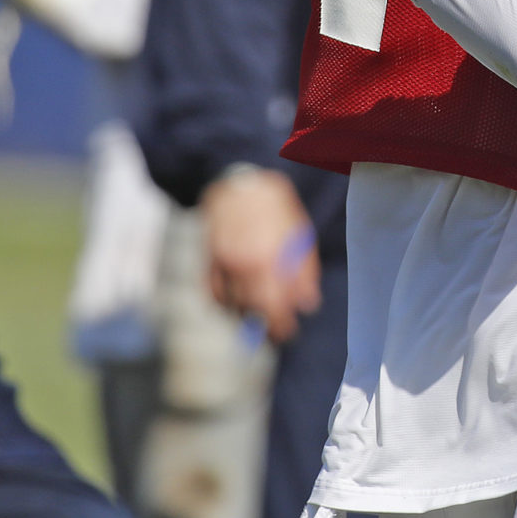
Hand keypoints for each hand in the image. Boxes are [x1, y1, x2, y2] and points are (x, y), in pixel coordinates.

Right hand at [201, 165, 320, 341]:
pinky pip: (213, 293)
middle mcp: (244, 264)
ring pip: (232, 305)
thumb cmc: (275, 208)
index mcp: (270, 258)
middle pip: (253, 310)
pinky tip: (237, 305)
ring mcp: (222, 263)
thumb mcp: (300, 234)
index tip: (288, 332)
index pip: (275, 306)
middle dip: (266, 326)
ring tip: (259, 318)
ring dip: (246, 316)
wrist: (239, 184)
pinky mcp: (208, 260)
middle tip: (276, 333)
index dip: (281, 325)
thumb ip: (305, 270)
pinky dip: (224, 304)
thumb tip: (308, 304)